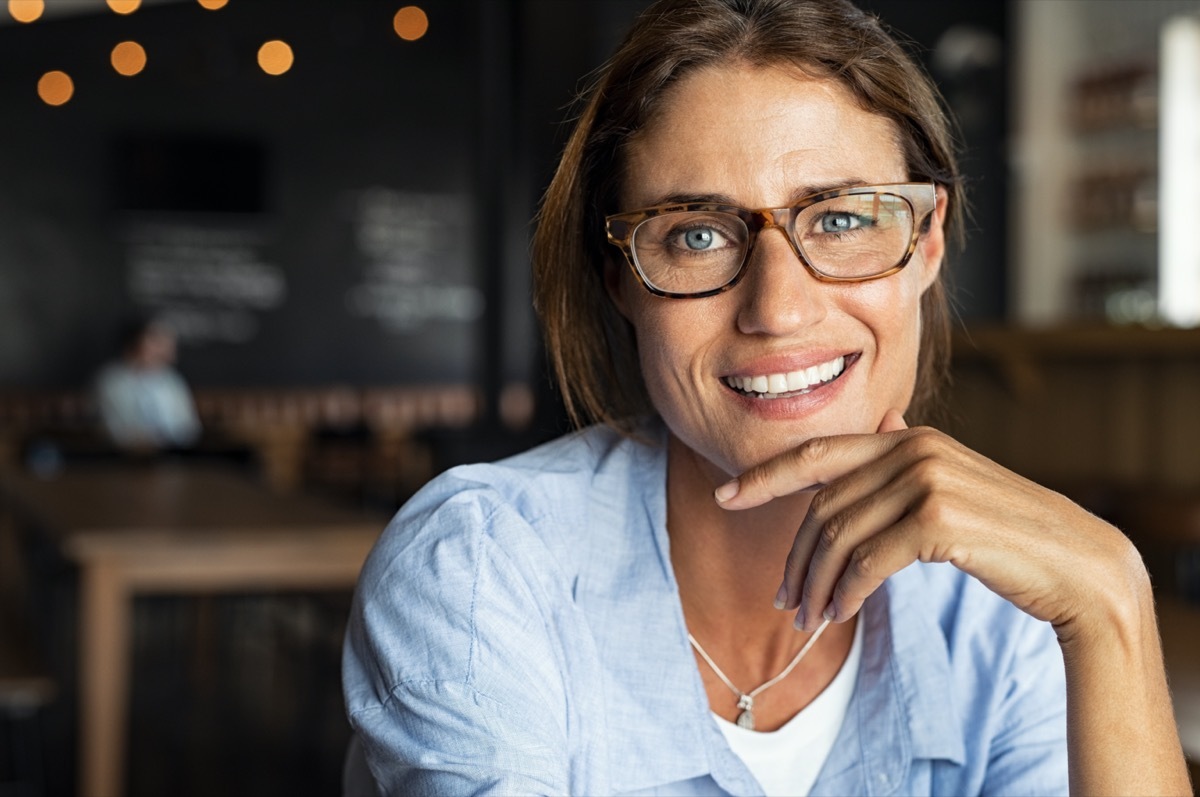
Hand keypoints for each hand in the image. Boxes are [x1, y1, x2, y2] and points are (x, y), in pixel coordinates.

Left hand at [714, 410, 1142, 636]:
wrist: (1075, 563)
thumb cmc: (1006, 528)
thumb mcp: (953, 479)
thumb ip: (910, 451)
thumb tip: (883, 414)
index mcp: (908, 436)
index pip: (818, 453)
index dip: (764, 475)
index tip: (724, 497)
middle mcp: (912, 448)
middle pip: (822, 507)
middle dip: (796, 559)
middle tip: (785, 603)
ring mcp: (926, 480)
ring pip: (838, 538)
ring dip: (815, 586)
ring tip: (808, 619)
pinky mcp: (938, 519)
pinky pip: (866, 562)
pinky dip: (844, 592)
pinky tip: (839, 613)